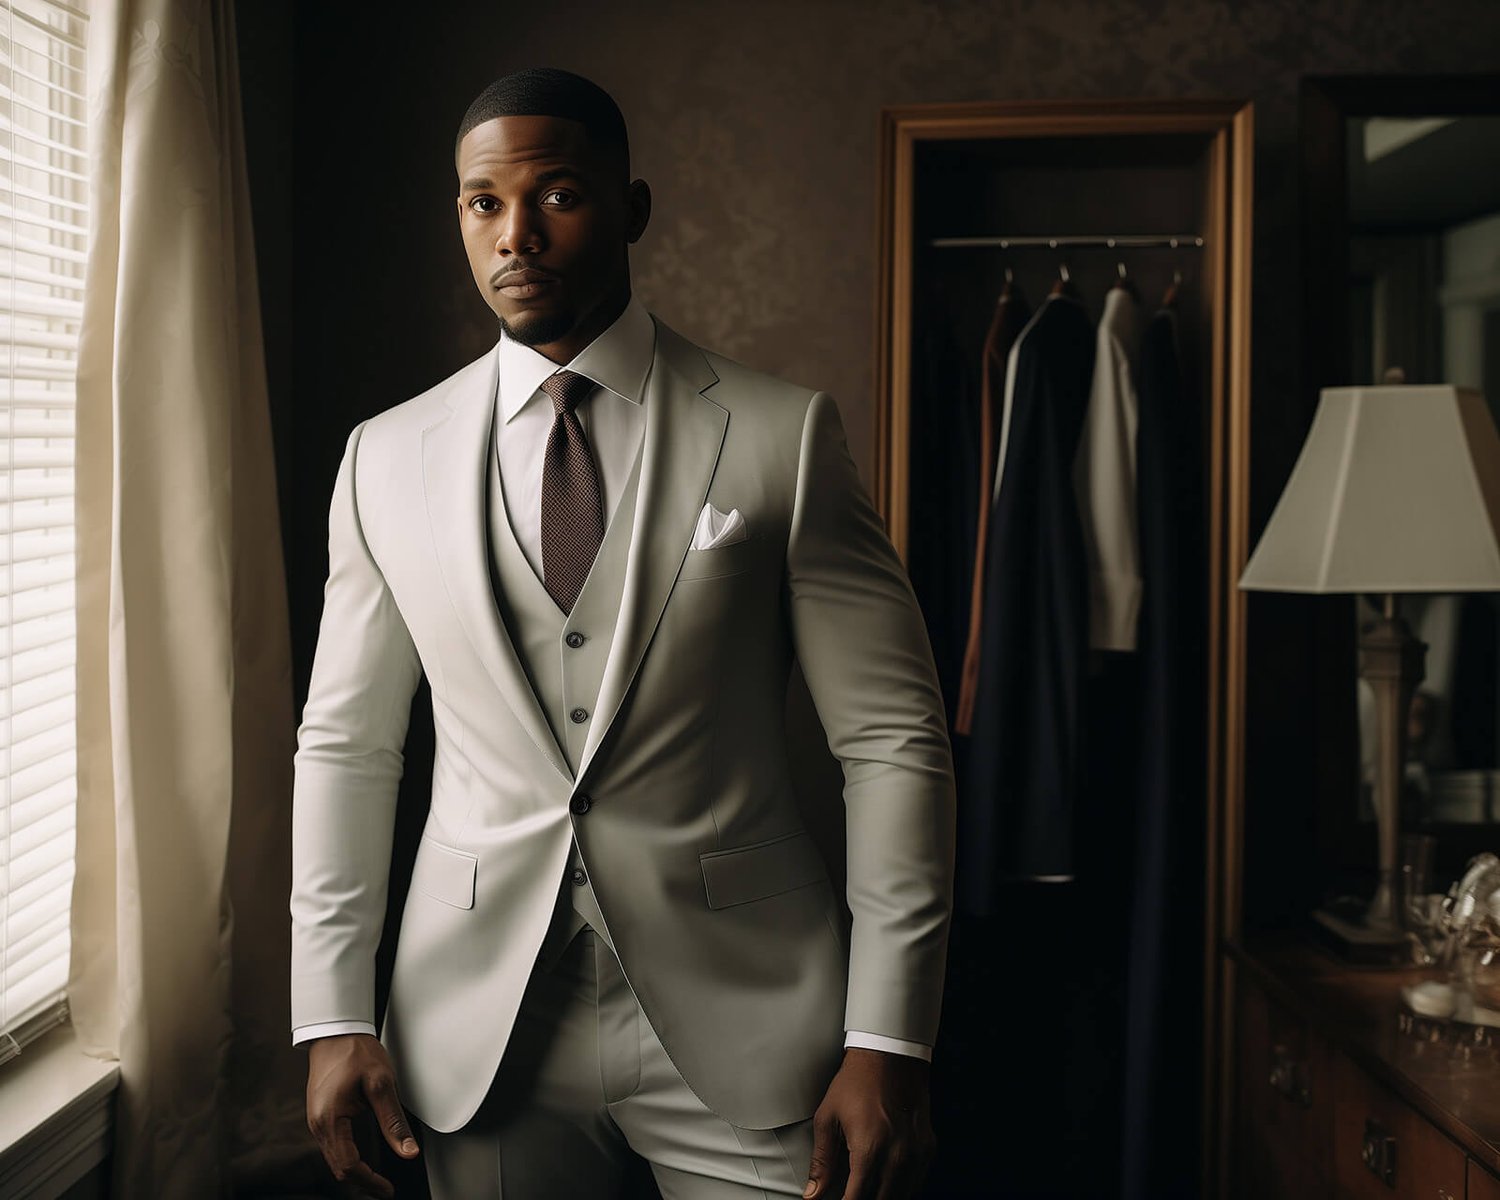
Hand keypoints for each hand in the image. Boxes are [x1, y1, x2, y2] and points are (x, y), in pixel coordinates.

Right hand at [305, 1032, 420, 1197]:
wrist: (335, 1032)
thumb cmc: (354, 1051)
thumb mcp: (381, 1083)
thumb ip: (393, 1121)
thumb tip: (407, 1150)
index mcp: (329, 1119)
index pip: (348, 1164)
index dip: (370, 1181)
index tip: (387, 1189)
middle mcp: (318, 1124)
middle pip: (338, 1167)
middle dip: (363, 1182)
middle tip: (385, 1189)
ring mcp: (317, 1120)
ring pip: (334, 1159)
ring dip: (355, 1172)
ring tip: (377, 1179)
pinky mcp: (321, 1115)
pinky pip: (333, 1146)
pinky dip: (348, 1158)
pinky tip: (364, 1159)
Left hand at [803, 1046, 935, 1199]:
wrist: (889, 1055)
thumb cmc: (856, 1083)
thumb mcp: (828, 1118)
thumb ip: (821, 1162)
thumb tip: (813, 1193)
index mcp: (868, 1149)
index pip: (856, 1199)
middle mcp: (896, 1156)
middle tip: (852, 1195)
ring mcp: (915, 1153)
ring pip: (902, 1196)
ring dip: (884, 1197)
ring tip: (869, 1189)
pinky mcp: (928, 1148)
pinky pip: (917, 1182)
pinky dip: (902, 1188)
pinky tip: (888, 1183)